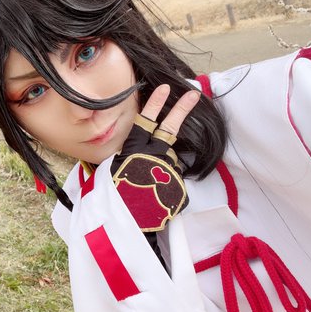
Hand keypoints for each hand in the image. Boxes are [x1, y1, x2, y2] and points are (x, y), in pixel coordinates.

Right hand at [110, 85, 200, 231]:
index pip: (144, 120)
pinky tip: (159, 203)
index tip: (164, 88)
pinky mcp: (177, 183)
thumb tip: (145, 160)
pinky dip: (169, 191)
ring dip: (165, 173)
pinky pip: (175, 183)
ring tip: (151, 191)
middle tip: (194, 93)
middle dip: (182, 109)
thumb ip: (131, 162)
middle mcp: (152, 154)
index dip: (154, 104)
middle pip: (169, 128)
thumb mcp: (116, 174)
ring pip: (171, 162)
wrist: (127, 224)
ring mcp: (166, 167)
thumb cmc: (116, 199)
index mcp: (132, 150)